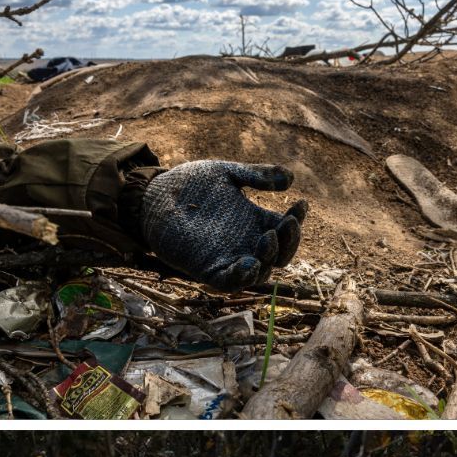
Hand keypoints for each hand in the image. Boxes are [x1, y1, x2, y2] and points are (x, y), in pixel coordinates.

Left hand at [140, 160, 307, 290]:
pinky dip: (243, 277)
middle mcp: (246, 242)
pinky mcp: (207, 269)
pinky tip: (251, 263)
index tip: (300, 204)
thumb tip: (289, 177)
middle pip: (280, 254)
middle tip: (287, 222)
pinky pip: (230, 282)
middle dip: (290, 241)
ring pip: (261, 271)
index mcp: (255, 221)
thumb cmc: (192, 183)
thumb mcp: (227, 174)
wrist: (156, 194)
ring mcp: (229, 257)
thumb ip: (256, 175)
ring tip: (268, 237)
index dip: (297, 219)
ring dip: (270, 257)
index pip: (286, 228)